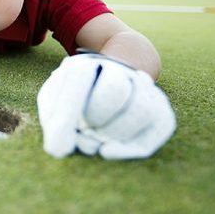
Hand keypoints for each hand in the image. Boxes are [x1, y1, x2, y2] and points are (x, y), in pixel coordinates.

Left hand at [37, 51, 175, 159]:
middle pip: (115, 89)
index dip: (68, 113)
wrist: (102, 88)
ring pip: (142, 108)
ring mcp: (142, 86)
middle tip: (83, 132)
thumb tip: (58, 150)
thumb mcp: (53, 104)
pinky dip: (134, 147)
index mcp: (84, 63)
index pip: (80, 77)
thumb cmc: (71, 101)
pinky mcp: (160, 106)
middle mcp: (117, 69)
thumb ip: (54, 123)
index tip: (56, 145)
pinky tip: (108, 152)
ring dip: (115, 135)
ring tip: (95, 142)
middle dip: (96, 119)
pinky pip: (161, 125)